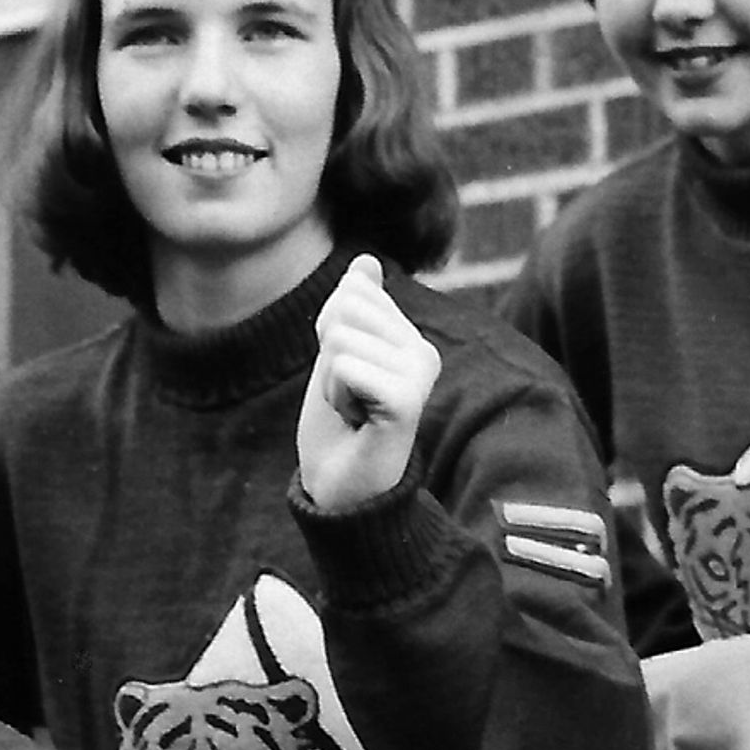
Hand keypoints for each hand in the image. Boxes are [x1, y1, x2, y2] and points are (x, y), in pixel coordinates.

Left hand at [294, 255, 439, 516]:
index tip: (343, 381)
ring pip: (340, 341)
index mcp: (409, 337)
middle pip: (344, 312)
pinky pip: (346, 367)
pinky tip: (357, 422)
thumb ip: (350, 309)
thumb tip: (365, 261)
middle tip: (345, 400)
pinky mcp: (408, 397)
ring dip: (329, 384)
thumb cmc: (337, 430)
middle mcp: (423, 350)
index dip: (326, 340)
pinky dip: (335, 397)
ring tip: (352, 413)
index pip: (350, 294)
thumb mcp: (335, 358)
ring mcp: (419, 373)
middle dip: (327, 360)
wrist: (339, 489)